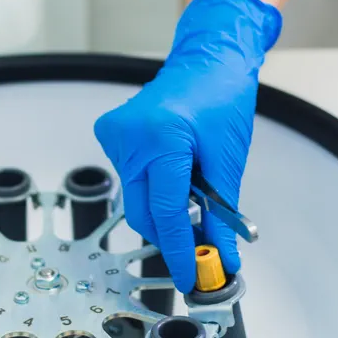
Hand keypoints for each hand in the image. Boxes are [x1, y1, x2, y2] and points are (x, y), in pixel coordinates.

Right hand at [94, 0, 280, 291]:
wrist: (207, 59)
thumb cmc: (222, 97)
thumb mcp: (227, 161)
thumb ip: (221, 216)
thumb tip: (221, 257)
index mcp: (161, 138)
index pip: (166, 213)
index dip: (180, 252)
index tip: (190, 278)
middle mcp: (129, 137)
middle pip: (144, 212)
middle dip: (171, 237)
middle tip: (198, 256)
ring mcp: (115, 135)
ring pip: (137, 198)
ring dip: (165, 210)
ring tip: (194, 199)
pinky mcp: (110, 135)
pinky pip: (131, 179)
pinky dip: (154, 188)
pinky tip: (175, 174)